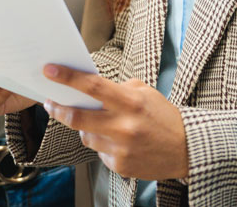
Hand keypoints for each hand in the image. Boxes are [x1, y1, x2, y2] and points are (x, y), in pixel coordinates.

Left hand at [41, 63, 189, 180]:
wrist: (187, 149)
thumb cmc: (165, 118)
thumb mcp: (146, 94)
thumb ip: (119, 89)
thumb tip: (91, 87)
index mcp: (130, 103)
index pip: (92, 87)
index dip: (68, 78)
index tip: (50, 71)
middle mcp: (124, 126)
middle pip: (77, 118)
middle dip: (58, 109)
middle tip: (51, 102)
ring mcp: (121, 148)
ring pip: (86, 136)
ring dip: (86, 129)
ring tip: (101, 125)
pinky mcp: (120, 165)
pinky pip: (99, 152)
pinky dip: (102, 144)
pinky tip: (118, 142)